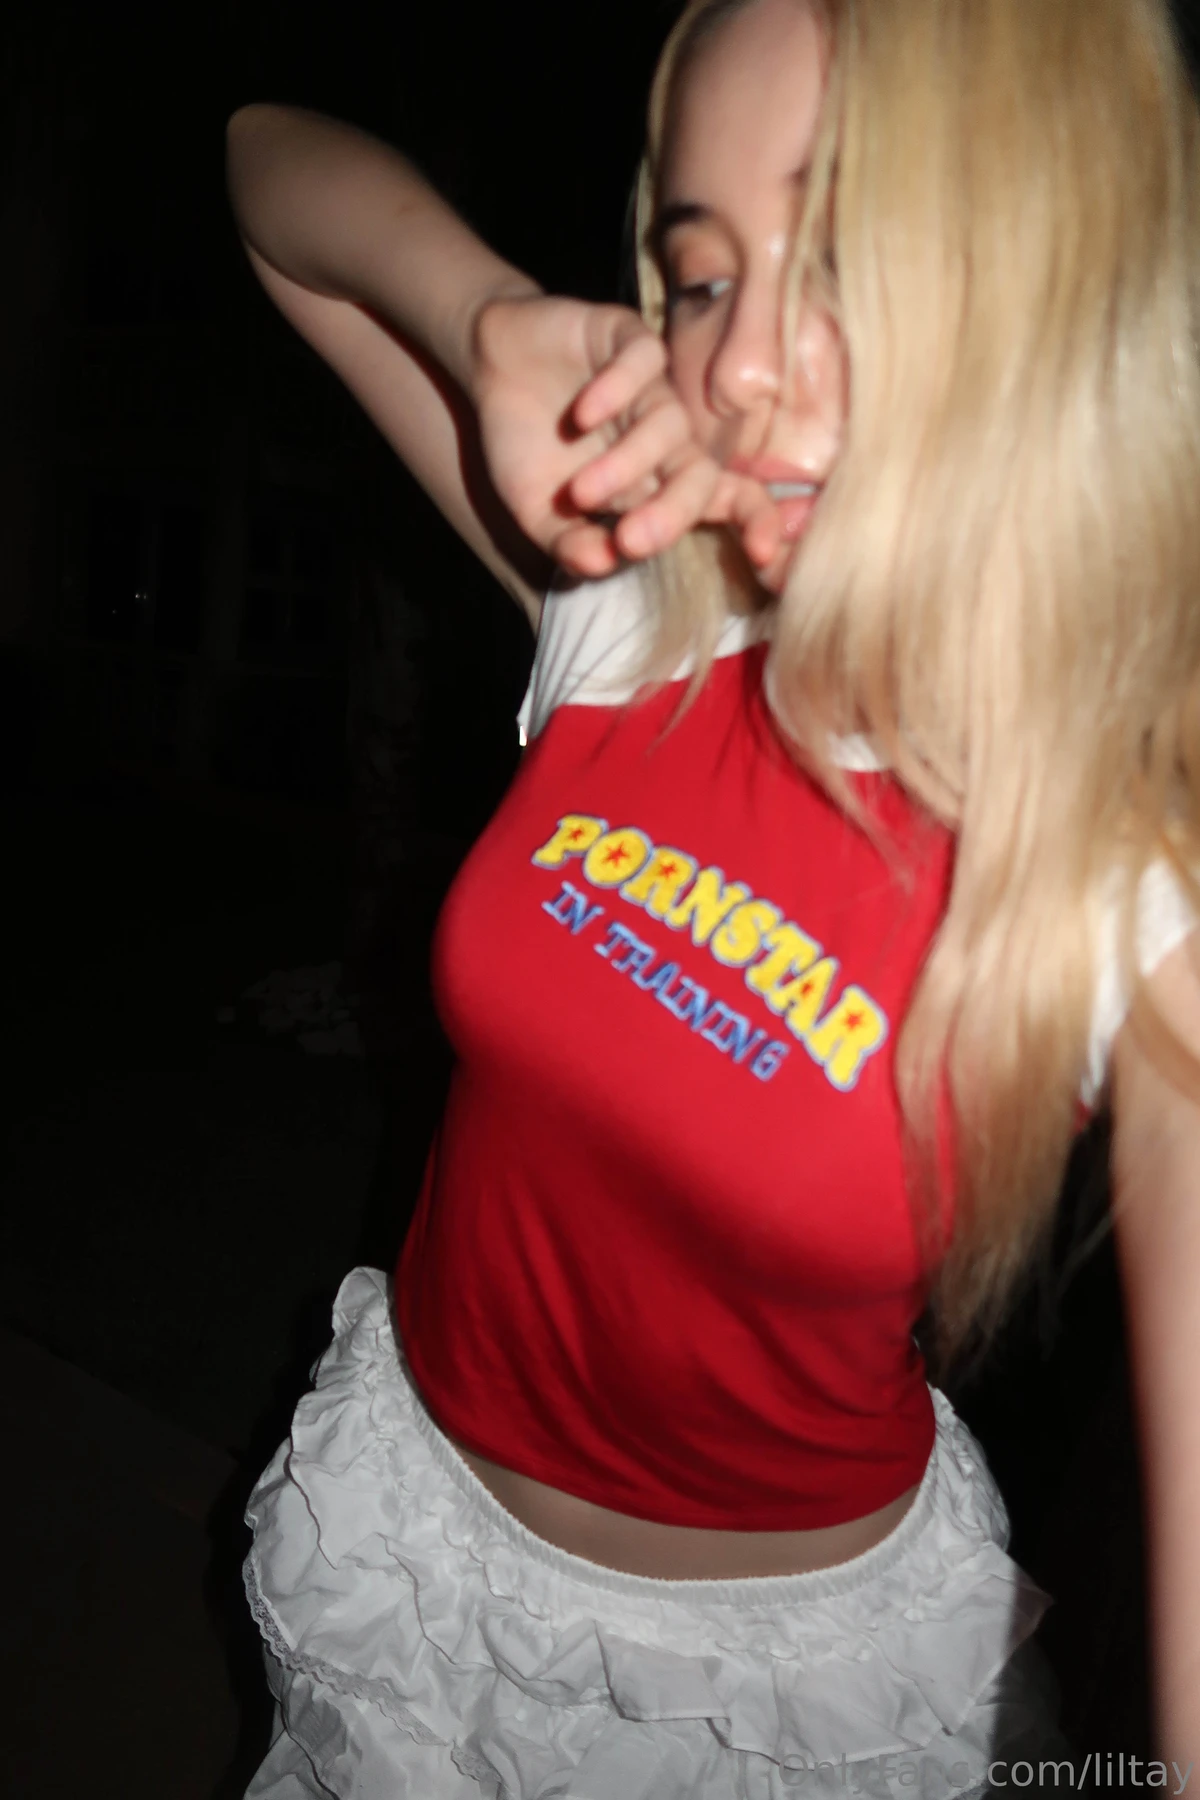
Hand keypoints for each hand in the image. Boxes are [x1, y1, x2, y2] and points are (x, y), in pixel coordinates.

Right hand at [471, 294, 781, 577]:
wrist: (489, 366)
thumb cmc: (526, 444)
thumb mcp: (537, 512)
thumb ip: (569, 544)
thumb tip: (604, 564)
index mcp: (658, 480)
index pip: (726, 500)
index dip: (754, 521)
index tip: (764, 554)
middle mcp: (665, 436)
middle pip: (700, 473)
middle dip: (674, 512)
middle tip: (632, 541)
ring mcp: (650, 387)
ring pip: (670, 425)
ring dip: (629, 464)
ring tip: (582, 491)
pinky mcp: (626, 337)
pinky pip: (643, 362)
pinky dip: (617, 392)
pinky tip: (582, 416)